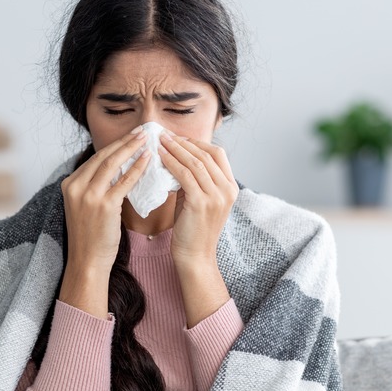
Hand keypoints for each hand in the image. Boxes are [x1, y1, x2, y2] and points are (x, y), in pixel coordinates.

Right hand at [59, 127, 149, 317]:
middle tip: (142, 131)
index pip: (95, 159)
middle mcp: (75, 186)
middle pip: (103, 156)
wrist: (87, 261)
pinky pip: (123, 181)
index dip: (115, 146)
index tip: (130, 136)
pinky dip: (137, 168)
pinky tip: (148, 160)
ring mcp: (88, 195)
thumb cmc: (91, 236)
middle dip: (124, 142)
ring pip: (112, 164)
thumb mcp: (86, 206)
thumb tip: (119, 168)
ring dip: (131, 149)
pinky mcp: (103, 205)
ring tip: (147, 139)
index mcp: (69, 184)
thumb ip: (96, 187)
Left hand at [158, 132, 237, 265]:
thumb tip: (177, 158)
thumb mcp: (199, 199)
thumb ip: (194, 180)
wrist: (195, 256)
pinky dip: (172, 162)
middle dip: (184, 142)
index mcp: (231, 187)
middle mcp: (228, 190)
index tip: (178, 138)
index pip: (217, 154)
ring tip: (160, 141)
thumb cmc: (193, 229)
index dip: (197, 143)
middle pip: (207, 154)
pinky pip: (185, 175)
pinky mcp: (202, 203)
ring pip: (196, 162)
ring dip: (176, 149)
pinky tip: (160, 156)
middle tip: (165, 134)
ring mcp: (217, 196)